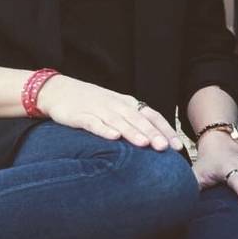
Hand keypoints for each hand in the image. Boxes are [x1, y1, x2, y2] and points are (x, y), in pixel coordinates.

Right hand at [39, 75, 182, 150]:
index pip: (152, 116)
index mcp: (129, 104)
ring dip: (132, 133)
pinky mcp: (80, 116)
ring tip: (145, 144)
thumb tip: (156, 141)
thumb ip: (135, 121)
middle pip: (139, 120)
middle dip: (153, 134)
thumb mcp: (117, 109)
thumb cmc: (94, 103)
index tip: (177, 146)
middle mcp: (117, 106)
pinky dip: (104, 130)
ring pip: (119, 122)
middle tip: (165, 148)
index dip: (165, 130)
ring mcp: (99, 110)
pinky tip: (113, 137)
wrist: (60, 91)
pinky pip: (94, 123)